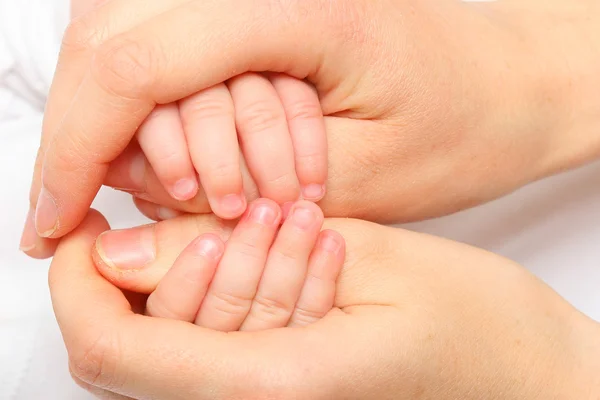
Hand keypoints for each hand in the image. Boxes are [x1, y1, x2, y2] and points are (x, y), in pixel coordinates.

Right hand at [23, 0, 599, 257]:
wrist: (508, 84)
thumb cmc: (462, 127)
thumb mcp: (354, 183)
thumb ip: (230, 188)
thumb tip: (125, 189)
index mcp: (290, 5)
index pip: (128, 68)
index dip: (68, 153)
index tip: (47, 225)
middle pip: (110, 43)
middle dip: (94, 140)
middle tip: (109, 212)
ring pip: (128, 39)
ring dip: (140, 127)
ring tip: (207, 190)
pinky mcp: (257, 3)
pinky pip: (170, 44)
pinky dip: (165, 105)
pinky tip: (204, 150)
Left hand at [51, 211, 599, 398]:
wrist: (521, 368)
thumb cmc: (472, 319)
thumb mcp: (361, 254)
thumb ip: (228, 255)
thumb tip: (118, 250)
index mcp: (271, 386)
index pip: (113, 348)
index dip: (79, 284)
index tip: (91, 224)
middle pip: (134, 342)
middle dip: (171, 261)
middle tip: (254, 216)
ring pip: (175, 337)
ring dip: (212, 270)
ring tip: (296, 233)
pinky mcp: (278, 389)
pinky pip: (214, 340)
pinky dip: (232, 290)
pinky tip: (295, 257)